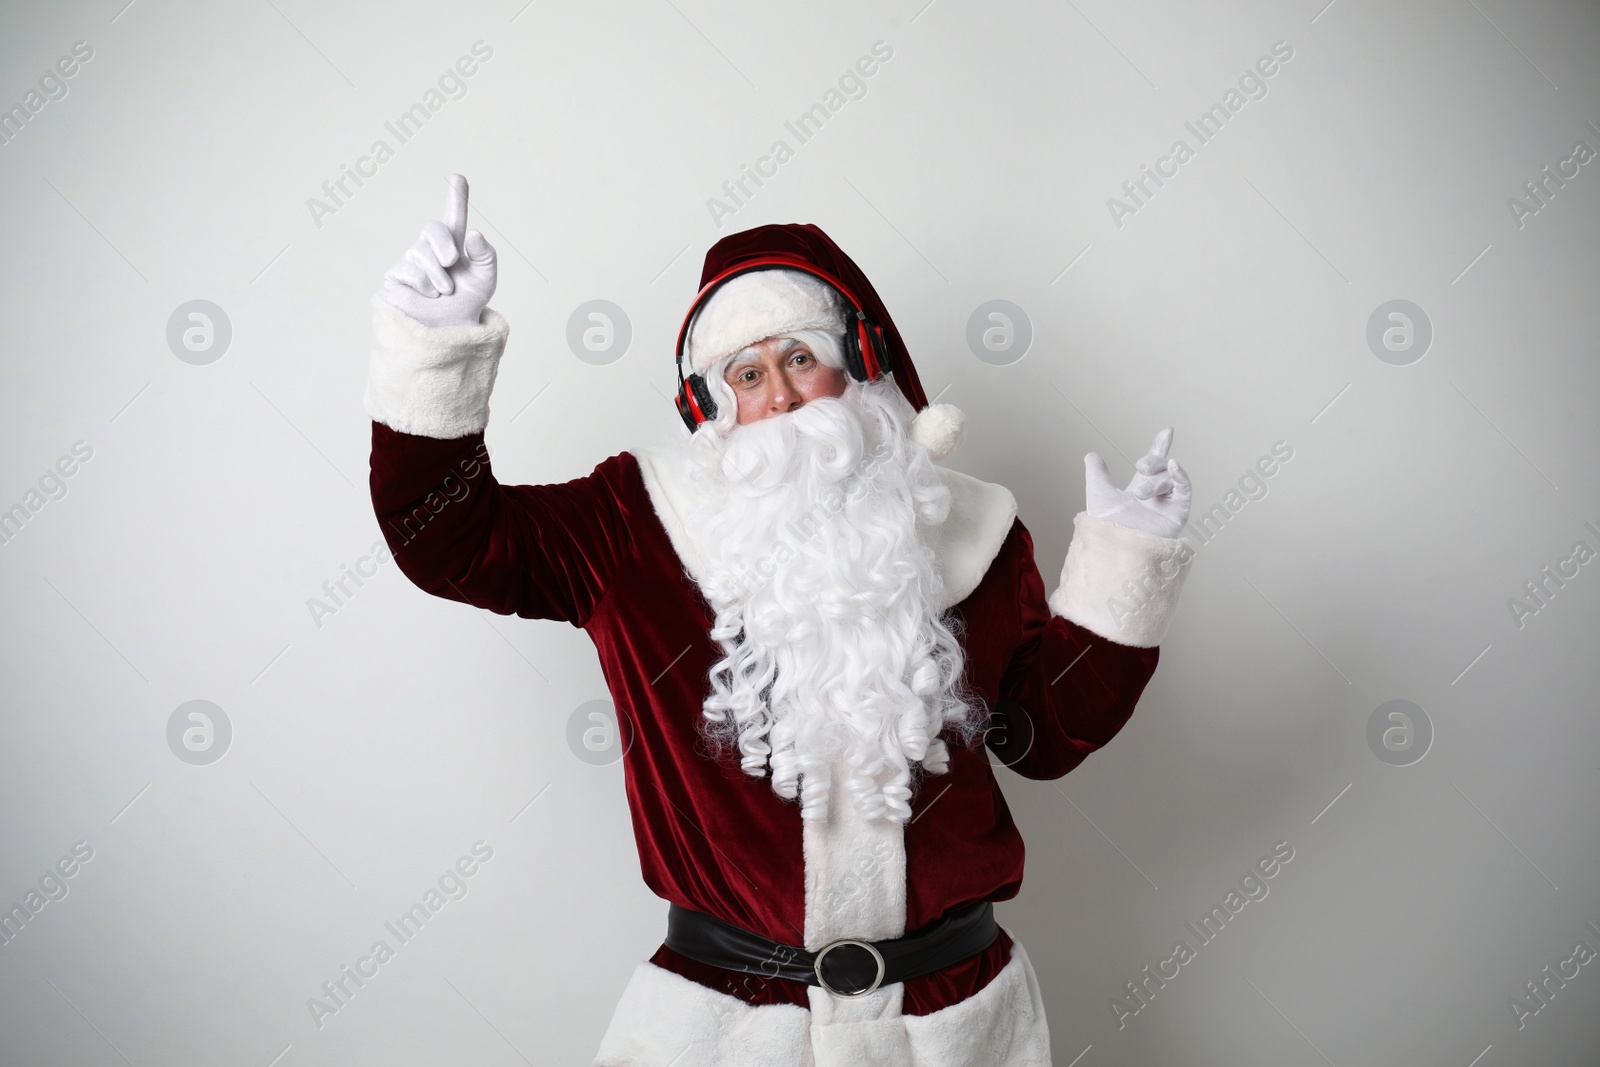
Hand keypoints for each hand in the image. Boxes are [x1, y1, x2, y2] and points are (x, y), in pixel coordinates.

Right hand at [382, 173, 496, 327]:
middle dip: (443, 242)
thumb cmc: (466, 303)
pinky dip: (424, 287)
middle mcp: (430, 248)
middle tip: (451, 261)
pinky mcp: (395, 275)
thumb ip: (486, 255)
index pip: (454, 217)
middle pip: (432, 227)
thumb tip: (475, 234)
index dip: (456, 197)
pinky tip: (426, 296)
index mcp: (454, 245)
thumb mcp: (485, 279)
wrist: (448, 330)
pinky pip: (410, 272)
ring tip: (442, 292)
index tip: (459, 177)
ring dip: (438, 277)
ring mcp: (411, 260)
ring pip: (422, 254)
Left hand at [1084, 427, 1190, 539]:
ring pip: (1169, 478)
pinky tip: (1174, 465)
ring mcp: (1168, 505)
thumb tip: (1091, 455)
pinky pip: (1184, 489)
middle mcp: (1156, 497)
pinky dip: (1180, 475)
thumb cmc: (1105, 527)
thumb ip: (1096, 473)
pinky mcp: (1178, 513)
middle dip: (1154, 460)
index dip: (1159, 447)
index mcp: (1139, 490)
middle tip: (1140, 465)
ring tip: (1140, 494)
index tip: (1167, 431)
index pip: (1152, 465)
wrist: (1116, 547)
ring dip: (1155, 481)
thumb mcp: (1098, 494)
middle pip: (1163, 467)